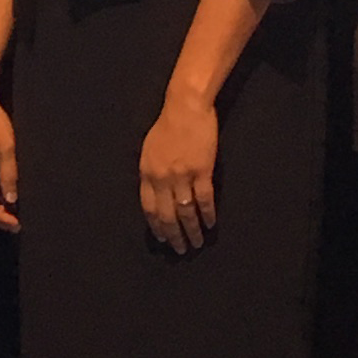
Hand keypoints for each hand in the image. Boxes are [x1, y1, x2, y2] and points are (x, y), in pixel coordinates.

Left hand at [139, 94, 217, 254]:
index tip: (162, 238)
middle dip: (174, 235)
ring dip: (192, 230)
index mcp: (147, 173)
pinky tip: (210, 224)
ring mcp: (182, 175)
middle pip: (167, 215)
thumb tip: (154, 193)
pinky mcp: (202, 170)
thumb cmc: (167, 125)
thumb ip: (151, 173)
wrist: (185, 107)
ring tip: (197, 243)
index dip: (155, 226)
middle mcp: (162, 178)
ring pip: (186, 212)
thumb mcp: (149, 150)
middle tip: (181, 250)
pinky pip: (204, 199)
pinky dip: (208, 214)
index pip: (148, 208)